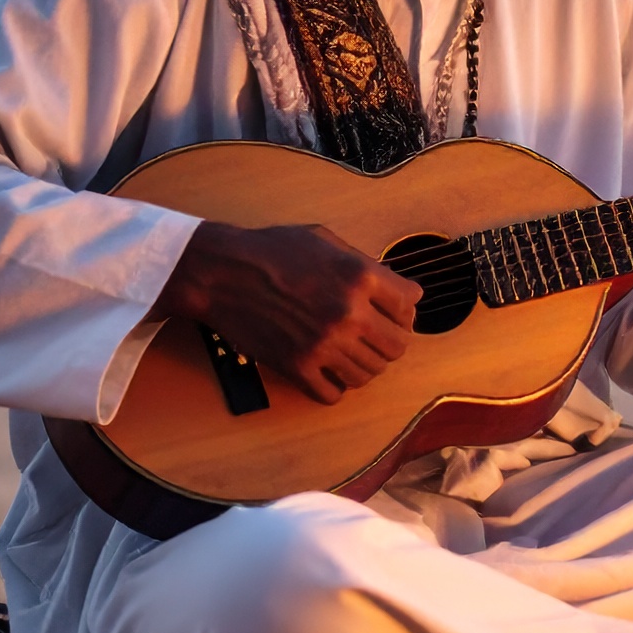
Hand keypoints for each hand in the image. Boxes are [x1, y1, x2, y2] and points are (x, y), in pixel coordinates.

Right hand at [155, 221, 420, 403]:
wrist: (222, 272)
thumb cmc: (270, 249)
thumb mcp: (325, 239)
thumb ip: (364, 264)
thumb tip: (398, 289)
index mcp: (360, 275)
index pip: (410, 305)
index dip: (403, 309)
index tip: (392, 311)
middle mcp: (348, 312)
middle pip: (397, 346)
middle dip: (389, 341)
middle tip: (373, 336)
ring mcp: (324, 343)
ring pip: (370, 373)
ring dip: (364, 364)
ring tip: (349, 351)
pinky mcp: (297, 366)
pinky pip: (334, 393)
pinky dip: (335, 385)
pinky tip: (327, 369)